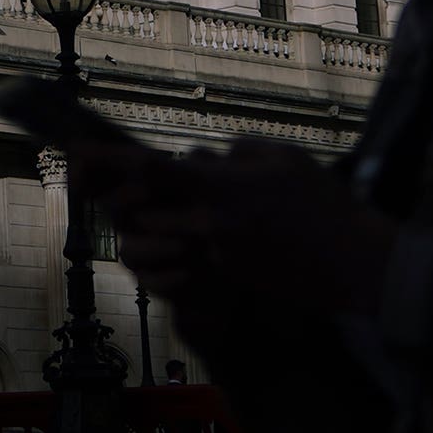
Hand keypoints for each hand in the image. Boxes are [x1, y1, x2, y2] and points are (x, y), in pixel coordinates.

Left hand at [74, 135, 393, 320]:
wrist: (357, 265)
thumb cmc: (325, 206)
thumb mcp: (284, 159)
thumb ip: (238, 153)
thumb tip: (209, 158)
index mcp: (220, 188)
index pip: (149, 169)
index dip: (106, 160)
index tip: (75, 150)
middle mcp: (209, 225)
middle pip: (139, 214)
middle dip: (124, 202)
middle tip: (117, 188)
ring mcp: (216, 258)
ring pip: (159, 242)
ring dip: (155, 228)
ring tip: (175, 216)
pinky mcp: (228, 281)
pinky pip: (188, 262)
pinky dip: (188, 250)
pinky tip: (213, 241)